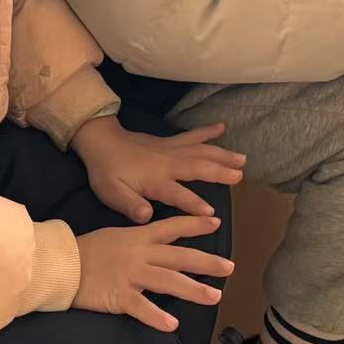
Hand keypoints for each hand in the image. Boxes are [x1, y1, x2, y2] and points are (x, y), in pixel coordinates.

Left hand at [72, 116, 246, 223]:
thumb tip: (146, 216)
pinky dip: (207, 131)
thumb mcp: (112, 193)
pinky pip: (191, 136)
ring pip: (201, 150)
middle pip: (198, 167)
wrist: (101, 142)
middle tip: (239, 176)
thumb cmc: (107, 172)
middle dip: (219, 172)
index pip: (178, 193)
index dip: (194, 204)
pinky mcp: (169, 142)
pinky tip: (222, 127)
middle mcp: (167, 162)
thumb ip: (130, 205)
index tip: (212, 214)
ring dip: (222, 154)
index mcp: (155, 179)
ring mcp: (170, 149)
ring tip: (242, 159)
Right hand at [73, 217, 233, 332]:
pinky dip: (157, 317)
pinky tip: (172, 324)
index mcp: (138, 236)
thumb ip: (138, 240)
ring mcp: (130, 275)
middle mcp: (139, 254)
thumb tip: (157, 244)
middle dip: (207, 262)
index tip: (216, 223)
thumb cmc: (87, 250)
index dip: (195, 225)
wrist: (61, 263)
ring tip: (214, 296)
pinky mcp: (119, 296)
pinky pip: (142, 307)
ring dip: (193, 290)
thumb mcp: (116, 236)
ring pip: (169, 281)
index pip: (172, 228)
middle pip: (179, 257)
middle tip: (229, 267)